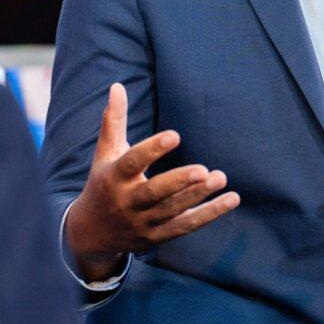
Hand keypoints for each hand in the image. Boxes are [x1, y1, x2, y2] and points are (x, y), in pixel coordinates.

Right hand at [65, 83, 240, 280]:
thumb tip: (117, 86)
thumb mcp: (106, 152)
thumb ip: (114, 120)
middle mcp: (127, 202)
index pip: (133, 162)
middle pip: (154, 193)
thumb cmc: (104, 181)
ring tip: (220, 178)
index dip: (152, 149)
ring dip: (198, 196)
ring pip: (173, 211)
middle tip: (203, 170)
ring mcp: (142, 222)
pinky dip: (209, 214)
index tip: (175, 135)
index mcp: (113, 177)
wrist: (92, 231)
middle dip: (179, 182)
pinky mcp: (157, 237)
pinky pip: (186, 226)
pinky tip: (231, 200)